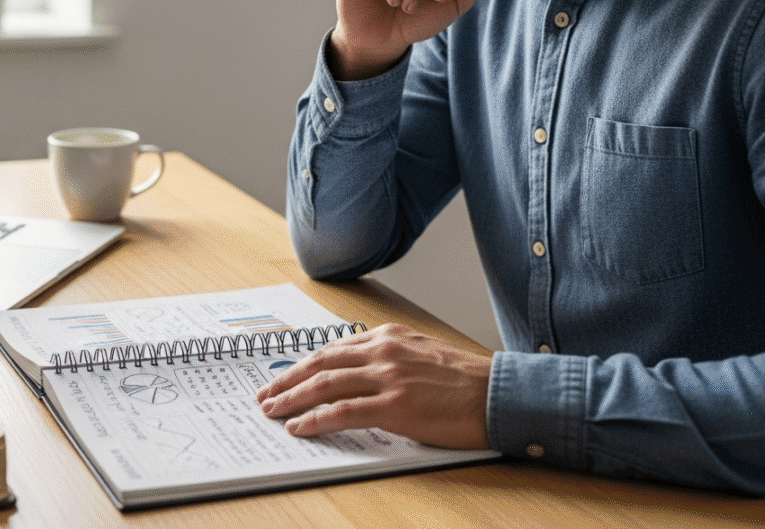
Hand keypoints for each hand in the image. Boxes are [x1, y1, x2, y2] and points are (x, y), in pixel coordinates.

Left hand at [255, 323, 491, 449]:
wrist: (499, 394)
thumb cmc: (466, 380)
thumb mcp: (422, 354)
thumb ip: (389, 358)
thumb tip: (358, 377)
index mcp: (389, 337)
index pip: (333, 349)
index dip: (303, 365)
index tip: (284, 376)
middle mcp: (383, 350)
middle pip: (320, 363)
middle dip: (287, 380)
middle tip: (264, 395)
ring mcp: (388, 377)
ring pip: (324, 384)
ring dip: (291, 399)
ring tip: (272, 411)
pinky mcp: (395, 405)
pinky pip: (342, 411)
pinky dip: (315, 419)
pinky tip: (298, 427)